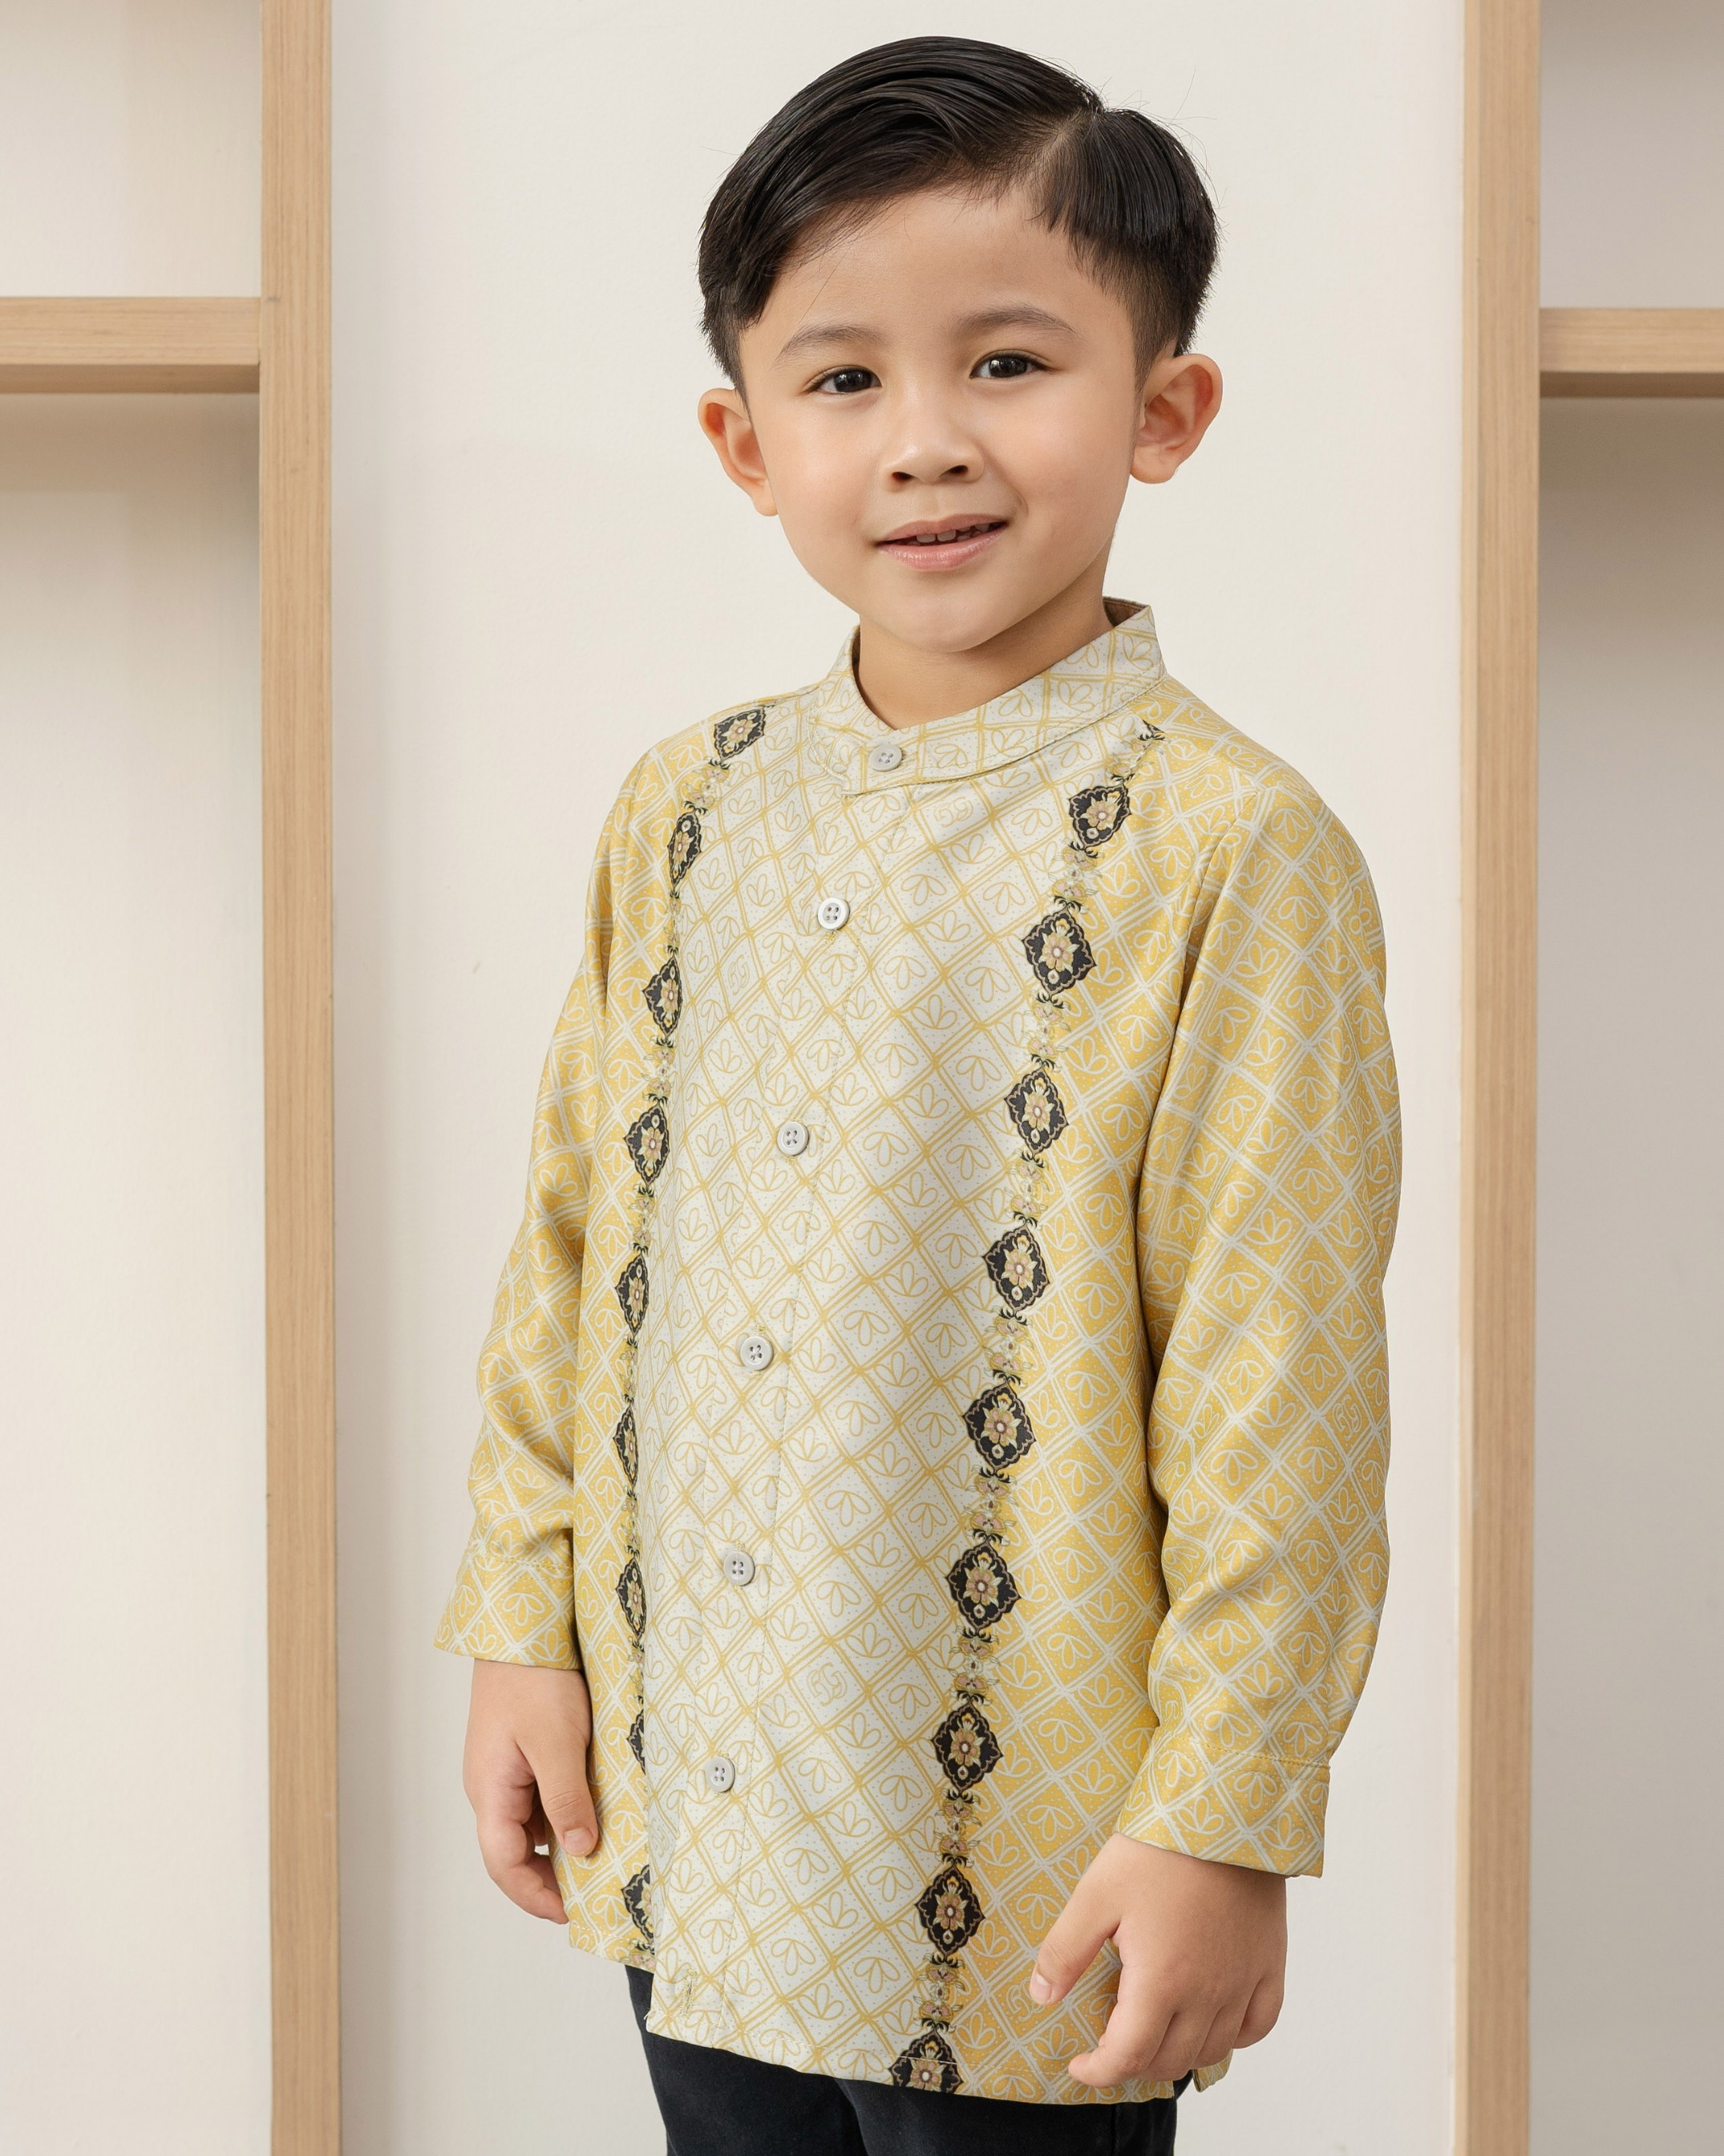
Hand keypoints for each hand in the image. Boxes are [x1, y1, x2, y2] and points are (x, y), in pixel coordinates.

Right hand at [462, 1659, 598, 1920]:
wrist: (522, 1628)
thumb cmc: (533, 1680)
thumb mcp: (557, 1743)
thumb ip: (566, 1800)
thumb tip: (581, 1852)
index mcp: (488, 1791)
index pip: (504, 1866)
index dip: (537, 1896)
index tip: (573, 1911)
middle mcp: (491, 1787)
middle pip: (515, 1851)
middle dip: (551, 1876)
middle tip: (594, 1889)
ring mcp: (505, 1770)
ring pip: (531, 1824)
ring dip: (562, 1841)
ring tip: (603, 1852)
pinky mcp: (522, 1752)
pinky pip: (540, 1796)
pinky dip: (565, 1810)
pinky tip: (595, 1807)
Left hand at [1029, 1833, 1285, 2086]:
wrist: (1225, 1812)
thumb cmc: (1159, 1849)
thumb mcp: (1096, 1893)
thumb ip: (1066, 1950)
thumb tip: (1041, 1996)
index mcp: (1161, 1982)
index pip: (1129, 2056)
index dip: (1099, 2072)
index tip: (1080, 2066)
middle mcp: (1207, 1994)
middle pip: (1170, 2060)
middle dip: (1133, 2064)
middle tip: (1111, 2045)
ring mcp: (1243, 1982)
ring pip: (1214, 2051)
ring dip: (1179, 2054)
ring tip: (1154, 2035)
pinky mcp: (1269, 1963)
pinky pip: (1259, 2024)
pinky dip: (1234, 2037)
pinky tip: (1212, 2022)